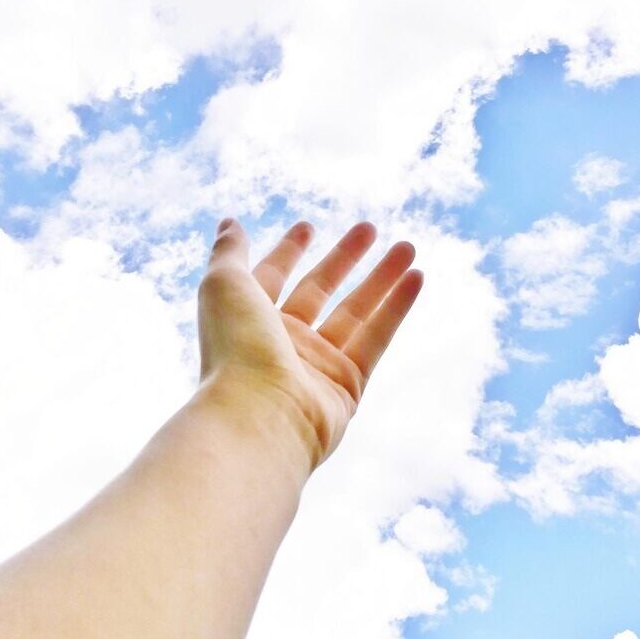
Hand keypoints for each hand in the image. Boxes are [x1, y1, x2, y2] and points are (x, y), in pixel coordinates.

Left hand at [195, 218, 423, 470]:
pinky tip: (416, 278)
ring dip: (382, 278)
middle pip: (320, 290)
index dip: (289, 251)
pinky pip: (376, 338)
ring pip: (356, 311)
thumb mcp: (224, 284)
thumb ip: (231, 251)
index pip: (273, 277)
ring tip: (408, 248)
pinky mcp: (348, 385)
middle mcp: (283, 342)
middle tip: (369, 228)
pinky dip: (396, 308)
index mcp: (249, 318)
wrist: (258, 416)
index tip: (309, 226)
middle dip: (345, 257)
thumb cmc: (235, 347)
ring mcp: (317, 365)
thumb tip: (230, 222)